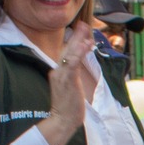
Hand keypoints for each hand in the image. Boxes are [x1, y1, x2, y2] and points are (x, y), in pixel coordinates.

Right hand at [39, 27, 98, 144]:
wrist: (62, 120)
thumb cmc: (68, 108)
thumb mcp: (69, 89)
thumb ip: (72, 77)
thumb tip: (77, 70)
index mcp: (58, 73)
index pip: (66, 54)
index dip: (74, 42)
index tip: (81, 31)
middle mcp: (57, 71)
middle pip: (67, 50)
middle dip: (76, 36)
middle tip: (83, 24)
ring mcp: (61, 75)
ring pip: (70, 54)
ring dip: (78, 41)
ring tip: (86, 30)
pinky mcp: (67, 79)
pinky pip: (73, 63)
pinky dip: (79, 52)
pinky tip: (85, 44)